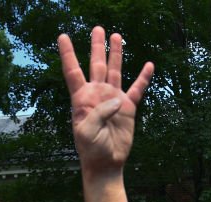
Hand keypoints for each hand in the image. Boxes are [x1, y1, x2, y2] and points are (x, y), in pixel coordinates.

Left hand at [58, 27, 153, 175]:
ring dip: (116, 54)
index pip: (73, 71)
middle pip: (96, 64)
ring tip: (116, 36)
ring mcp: (113, 99)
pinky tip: (148, 65)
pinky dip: (143, 77)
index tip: (63, 37)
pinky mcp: (128, 108)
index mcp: (82, 98)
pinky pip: (137, 89)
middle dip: (97, 46)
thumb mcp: (87, 132)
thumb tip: (116, 100)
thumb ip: (98, 113)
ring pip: (115, 70)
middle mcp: (97, 94)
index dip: (68, 54)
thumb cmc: (91, 149)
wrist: (106, 163)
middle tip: (97, 29)